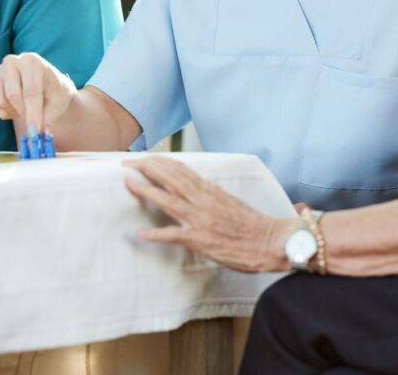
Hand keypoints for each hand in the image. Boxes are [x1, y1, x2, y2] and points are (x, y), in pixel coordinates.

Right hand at [0, 52, 76, 135]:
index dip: (33, 114)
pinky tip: (17, 106)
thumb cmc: (54, 93)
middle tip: (35, 119)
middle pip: (13, 95)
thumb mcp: (57, 104)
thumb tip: (37, 136)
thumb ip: (46, 118)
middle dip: (24, 112)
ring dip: (15, 112)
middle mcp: (12, 61)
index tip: (35, 131)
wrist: (46, 86)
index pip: (31, 91)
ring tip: (27, 109)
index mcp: (33, 61)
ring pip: (1, 101)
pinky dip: (6, 112)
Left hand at [123, 156, 295, 272]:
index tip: (144, 157)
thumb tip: (194, 188)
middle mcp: (203, 201)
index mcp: (210, 190)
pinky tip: (140, 234)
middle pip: (171, 178)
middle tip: (126, 163)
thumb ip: (210, 194)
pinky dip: (156, 235)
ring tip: (128, 183)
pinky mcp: (201, 240)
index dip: (160, 162)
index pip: (181, 169)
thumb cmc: (252, 224)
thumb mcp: (230, 201)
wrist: (270, 240)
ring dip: (146, 190)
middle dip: (147, 168)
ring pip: (168, 200)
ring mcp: (201, 219)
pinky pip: (174, 236)